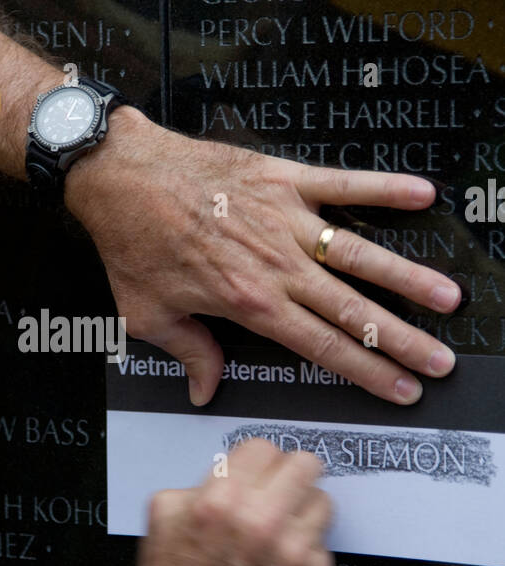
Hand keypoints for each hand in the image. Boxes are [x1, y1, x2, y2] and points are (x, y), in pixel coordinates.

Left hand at [66, 111, 461, 405]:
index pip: (321, 347)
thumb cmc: (131, 242)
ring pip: (359, 254)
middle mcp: (275, 264)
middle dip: (401, 340)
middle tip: (440, 360)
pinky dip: (382, 187)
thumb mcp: (148, 315)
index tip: (400, 389)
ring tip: (446, 297)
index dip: (366, 372)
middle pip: (353, 310)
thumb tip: (203, 389)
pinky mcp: (282, 179)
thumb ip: (188, 353)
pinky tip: (422, 194)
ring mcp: (283, 219)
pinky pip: (341, 184)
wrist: (119, 176)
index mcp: (246, 302)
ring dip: (407, 277)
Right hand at [124, 440, 332, 565]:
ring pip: (323, 501)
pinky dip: (304, 553)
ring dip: (302, 512)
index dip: (256, 462)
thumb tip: (234, 469)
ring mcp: (293, 552)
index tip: (255, 476)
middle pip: (306, 464)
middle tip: (279, 494)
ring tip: (279, 534)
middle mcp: (261, 521)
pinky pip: (323, 545)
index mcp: (220, 500)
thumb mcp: (163, 521)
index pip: (263, 448)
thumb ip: (200, 485)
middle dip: (290, 477)